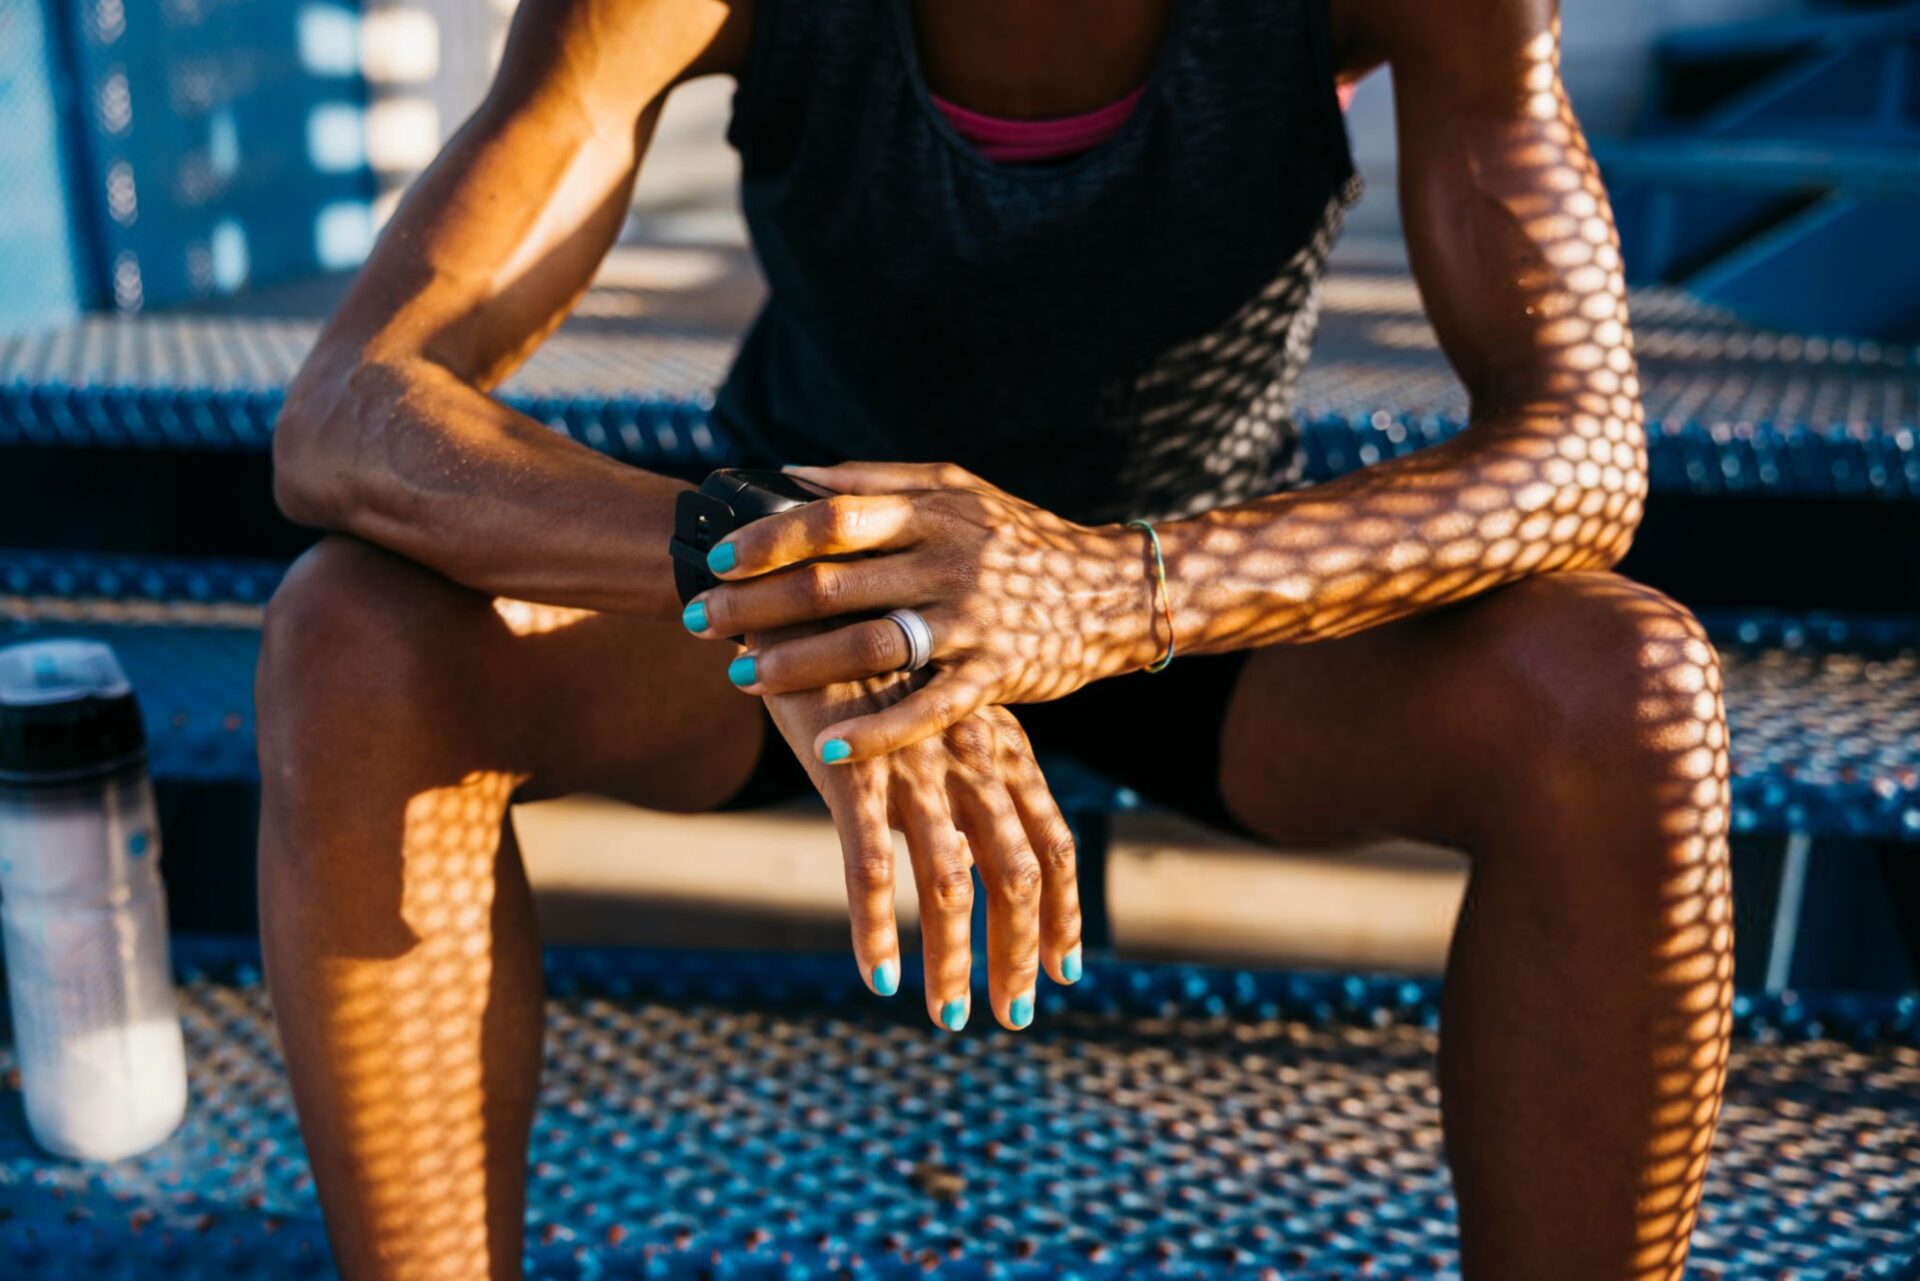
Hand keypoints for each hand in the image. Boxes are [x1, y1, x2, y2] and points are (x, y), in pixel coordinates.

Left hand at [687, 462, 1162, 764]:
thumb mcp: (960, 491)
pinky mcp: (998, 675)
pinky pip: (928, 708)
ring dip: (798, 665)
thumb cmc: (1023, 539)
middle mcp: (950, 562)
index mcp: (934, 512)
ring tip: (741, 678)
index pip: (833, 518)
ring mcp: (974, 622)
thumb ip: (877, 483)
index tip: (717, 559)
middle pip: (835, 583)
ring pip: (871, 645)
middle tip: (701, 621)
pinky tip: (829, 746)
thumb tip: (790, 475)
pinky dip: (878, 731)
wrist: (1115, 591)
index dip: (769, 539)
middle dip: (758, 605)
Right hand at [762, 670, 1082, 1029]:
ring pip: (951, 886)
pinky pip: (871, 869)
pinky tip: (876, 976)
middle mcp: (971, 763)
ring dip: (954, 961)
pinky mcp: (854, 776)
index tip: (1065, 970)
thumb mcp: (941, 709)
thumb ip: (964, 771)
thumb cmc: (876, 658)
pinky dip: (876, 928)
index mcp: (1001, 749)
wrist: (810, 595)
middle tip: (1013, 1016)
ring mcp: (916, 770)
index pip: (1055, 843)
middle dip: (1018, 955)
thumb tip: (971, 840)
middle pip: (1017, 877)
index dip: (1064, 912)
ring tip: (948, 1016)